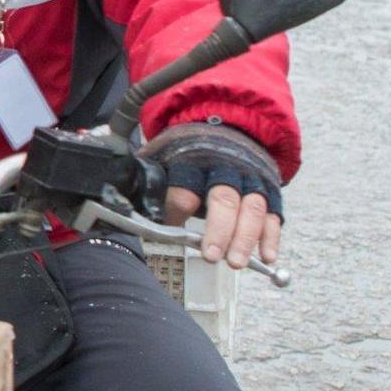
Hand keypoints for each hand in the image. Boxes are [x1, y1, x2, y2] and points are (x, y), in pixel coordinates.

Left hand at [152, 122, 283, 271]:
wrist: (227, 127)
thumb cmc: (187, 153)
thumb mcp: (162, 159)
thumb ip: (146, 181)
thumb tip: (117, 203)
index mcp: (193, 160)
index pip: (186, 186)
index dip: (179, 206)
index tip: (174, 224)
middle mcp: (225, 169)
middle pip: (225, 199)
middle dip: (219, 230)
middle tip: (212, 256)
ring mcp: (250, 181)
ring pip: (253, 208)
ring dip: (246, 238)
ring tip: (236, 262)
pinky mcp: (268, 192)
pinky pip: (273, 216)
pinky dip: (271, 237)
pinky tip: (267, 257)